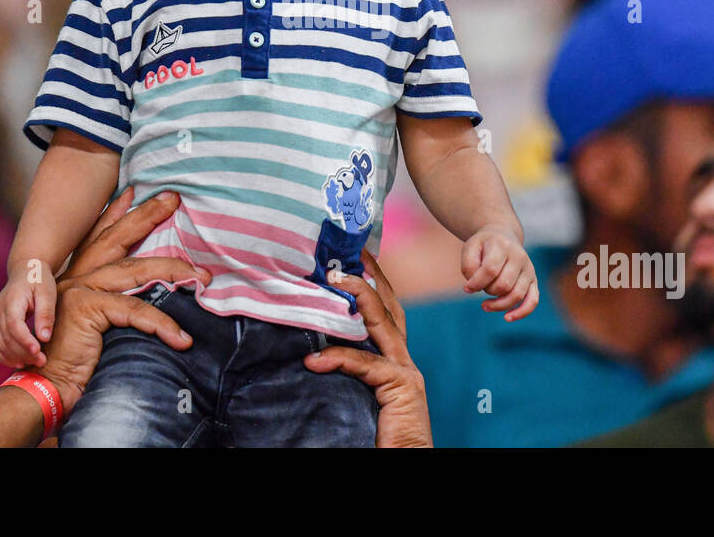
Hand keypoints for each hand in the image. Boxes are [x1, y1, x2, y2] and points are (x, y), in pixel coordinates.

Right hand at [0, 270, 56, 367]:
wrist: (25, 272)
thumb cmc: (39, 281)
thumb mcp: (47, 292)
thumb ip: (45, 314)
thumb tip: (44, 337)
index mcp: (11, 301)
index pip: (14, 325)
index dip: (24, 341)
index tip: (38, 352)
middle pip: (6, 338)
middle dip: (24, 353)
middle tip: (42, 361)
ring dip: (16, 358)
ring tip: (35, 363)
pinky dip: (5, 357)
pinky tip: (21, 362)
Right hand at [33, 188, 210, 415]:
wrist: (45, 391)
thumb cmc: (72, 367)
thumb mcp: (98, 331)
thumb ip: (117, 312)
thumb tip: (152, 302)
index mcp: (75, 280)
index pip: (99, 237)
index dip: (115, 214)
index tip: (132, 192)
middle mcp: (74, 279)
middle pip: (117, 238)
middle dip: (147, 215)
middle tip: (173, 197)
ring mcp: (79, 290)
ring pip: (135, 270)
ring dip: (174, 269)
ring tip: (203, 276)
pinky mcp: (86, 309)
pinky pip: (135, 310)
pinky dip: (161, 324)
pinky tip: (181, 337)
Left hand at [303, 250, 431, 446]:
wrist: (406, 462)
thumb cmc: (376, 436)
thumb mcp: (356, 395)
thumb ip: (343, 372)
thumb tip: (307, 354)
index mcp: (393, 361)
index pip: (383, 312)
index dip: (370, 283)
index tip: (353, 258)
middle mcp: (403, 360)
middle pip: (389, 305)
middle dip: (372, 275)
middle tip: (352, 250)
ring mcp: (406, 371)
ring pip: (382, 322)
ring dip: (359, 297)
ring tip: (334, 280)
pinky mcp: (402, 388)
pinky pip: (366, 364)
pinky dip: (339, 358)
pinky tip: (314, 360)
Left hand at [461, 224, 538, 320]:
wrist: (502, 236)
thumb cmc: (483, 245)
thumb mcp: (470, 248)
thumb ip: (468, 266)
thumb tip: (473, 288)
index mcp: (502, 245)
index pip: (490, 270)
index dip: (476, 283)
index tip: (467, 288)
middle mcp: (519, 256)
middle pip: (503, 284)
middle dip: (487, 291)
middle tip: (480, 287)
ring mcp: (529, 269)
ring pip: (516, 295)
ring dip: (498, 305)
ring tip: (485, 305)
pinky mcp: (534, 281)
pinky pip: (533, 300)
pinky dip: (521, 312)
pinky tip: (507, 318)